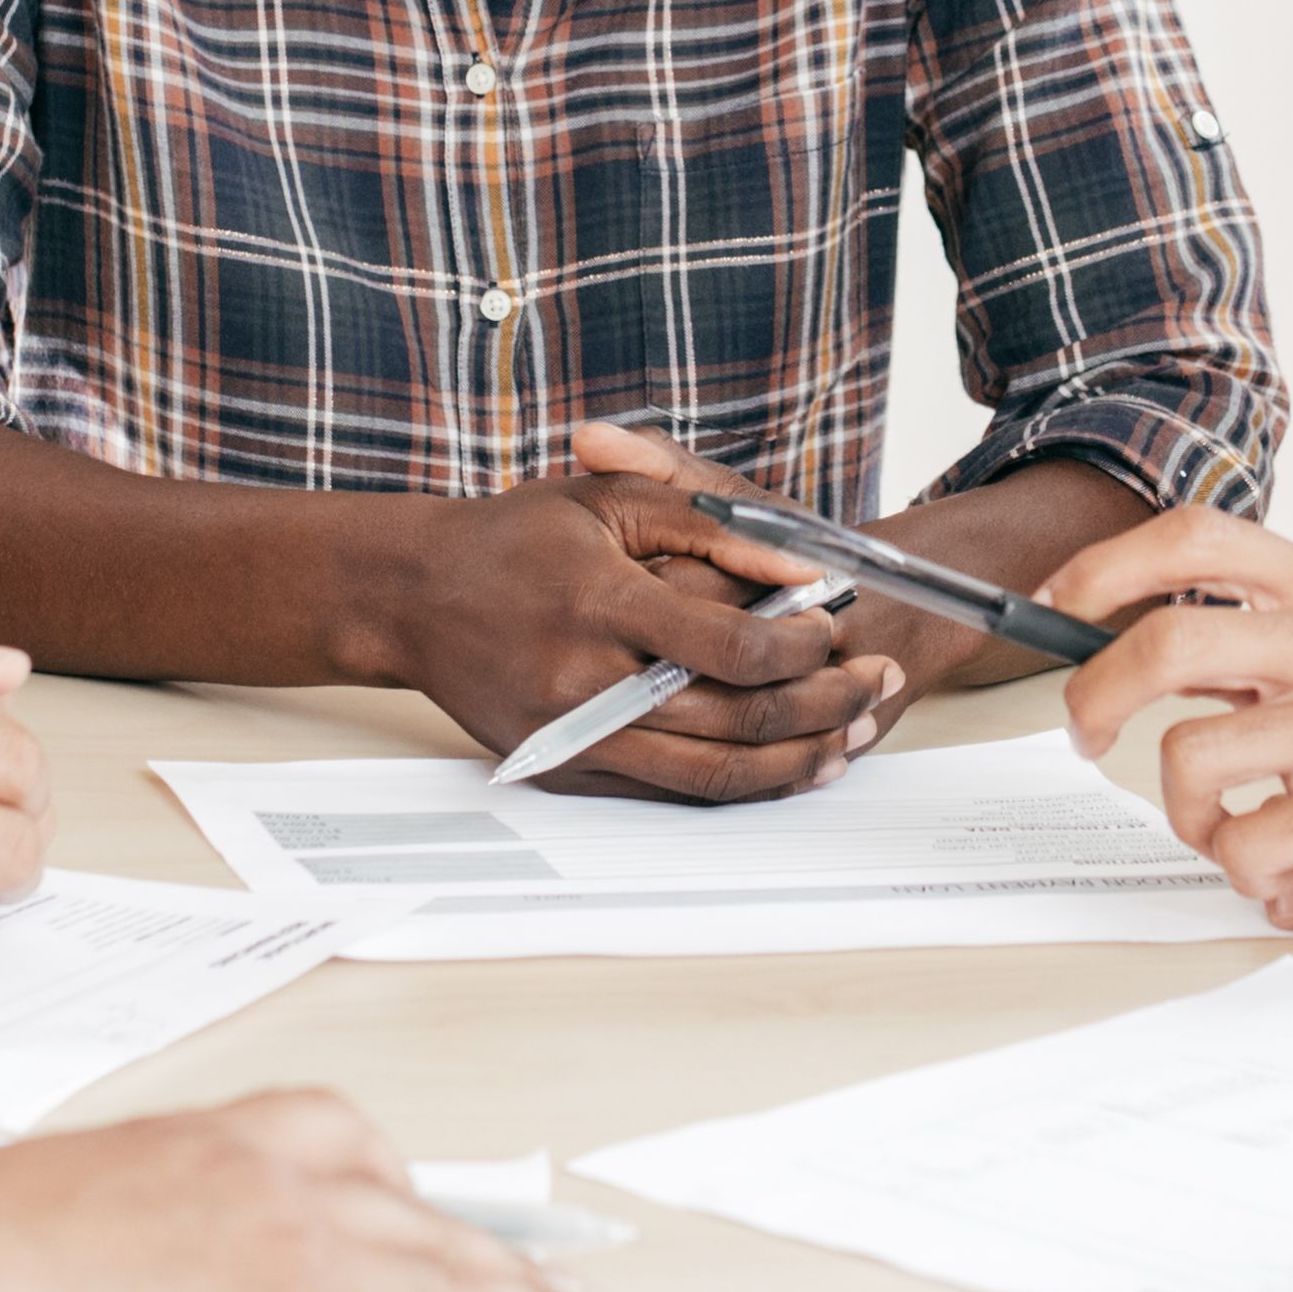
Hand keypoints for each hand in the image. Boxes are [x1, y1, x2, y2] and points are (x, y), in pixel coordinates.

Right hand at [0, 1092, 622, 1291]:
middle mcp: (274, 1191)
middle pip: (420, 1221)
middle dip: (501, 1260)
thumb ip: (107, 1229)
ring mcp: (302, 1271)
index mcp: (204, 1146)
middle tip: (561, 1287)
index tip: (448, 1214)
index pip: (342, 1143)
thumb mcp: (40, 1210)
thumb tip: (98, 1272)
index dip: (410, 1191)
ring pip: (458, 1288)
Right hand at [371, 439, 904, 801]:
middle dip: (825, 705)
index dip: (801, 644)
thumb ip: (713, 526)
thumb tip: (803, 566)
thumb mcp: (612, 500)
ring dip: (798, 760)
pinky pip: (672, 791)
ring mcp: (574, 739)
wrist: (414, 595)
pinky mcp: (568, 772)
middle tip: (877, 681)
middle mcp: (584, 683)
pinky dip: (741, 781)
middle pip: (735, 719)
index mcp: (598, 605)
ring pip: (713, 773)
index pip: (730, 644)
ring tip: (852, 734)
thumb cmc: (517, 538)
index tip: (836, 624)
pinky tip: (788, 761)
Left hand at [1043, 511, 1292, 965]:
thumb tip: (1129, 639)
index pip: (1195, 534)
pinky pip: (1251, 843)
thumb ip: (1266, 644)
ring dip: (1192, 821)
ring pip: (1193, 760)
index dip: (1103, 566)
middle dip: (1094, 697)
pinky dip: (1252, 876)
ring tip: (1238, 844)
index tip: (1053, 608)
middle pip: (1165, 640)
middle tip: (1087, 741)